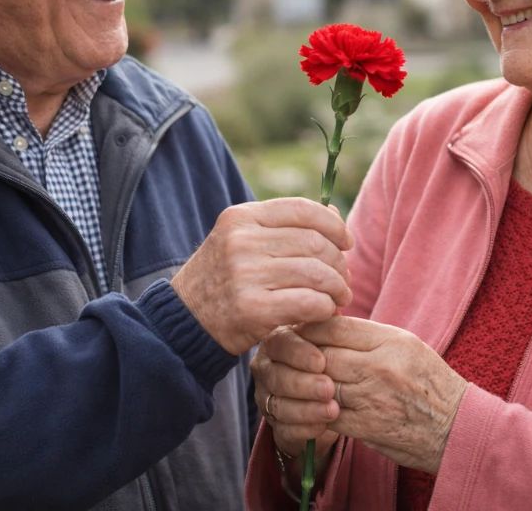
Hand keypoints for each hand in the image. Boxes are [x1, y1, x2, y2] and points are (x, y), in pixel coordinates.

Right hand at [171, 198, 352, 354]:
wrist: (185, 322)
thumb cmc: (223, 281)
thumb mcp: (243, 243)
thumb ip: (285, 228)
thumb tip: (334, 214)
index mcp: (240, 217)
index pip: (303, 210)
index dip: (334, 225)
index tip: (346, 242)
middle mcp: (241, 241)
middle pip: (314, 242)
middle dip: (338, 262)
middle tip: (343, 279)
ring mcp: (245, 274)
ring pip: (316, 272)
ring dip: (337, 287)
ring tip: (339, 297)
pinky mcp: (252, 309)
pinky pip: (308, 302)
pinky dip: (325, 307)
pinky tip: (324, 312)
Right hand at [251, 325, 340, 468]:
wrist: (331, 400)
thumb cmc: (331, 360)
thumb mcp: (331, 340)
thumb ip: (330, 325)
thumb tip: (337, 304)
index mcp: (278, 342)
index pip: (280, 343)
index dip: (298, 352)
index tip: (321, 361)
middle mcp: (266, 368)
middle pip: (276, 376)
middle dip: (304, 383)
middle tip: (329, 388)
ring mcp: (267, 398)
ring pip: (279, 404)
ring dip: (307, 408)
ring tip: (333, 409)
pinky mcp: (275, 426)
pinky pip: (284, 430)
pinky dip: (305, 429)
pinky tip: (324, 426)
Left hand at [300, 317, 466, 473]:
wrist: (458, 427)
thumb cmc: (430, 383)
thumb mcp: (406, 346)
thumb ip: (367, 337)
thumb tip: (325, 327)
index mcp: (391, 340)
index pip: (334, 327)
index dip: (309, 328)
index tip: (298, 331)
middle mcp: (381, 366)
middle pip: (321, 354)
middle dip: (300, 356)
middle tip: (286, 357)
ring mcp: (373, 398)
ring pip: (319, 385)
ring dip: (302, 385)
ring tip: (293, 382)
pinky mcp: (367, 427)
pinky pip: (326, 416)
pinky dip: (313, 412)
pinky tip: (308, 408)